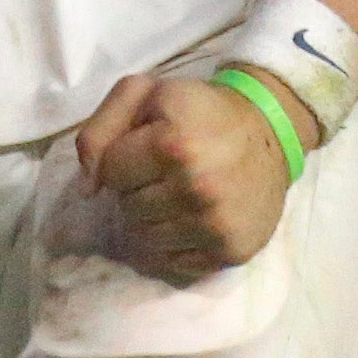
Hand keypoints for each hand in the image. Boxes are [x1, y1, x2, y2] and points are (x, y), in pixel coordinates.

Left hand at [71, 69, 304, 282]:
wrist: (270, 132)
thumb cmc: (200, 110)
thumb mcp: (146, 94)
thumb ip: (100, 130)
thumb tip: (87, 189)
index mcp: (172, 144)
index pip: (109, 172)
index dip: (122, 158)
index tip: (146, 148)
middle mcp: (196, 187)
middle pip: (127, 208)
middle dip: (137, 189)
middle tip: (165, 171)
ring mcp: (216, 224)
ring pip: (145, 239)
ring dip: (153, 218)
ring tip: (178, 193)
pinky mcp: (231, 251)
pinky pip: (173, 263)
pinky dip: (174, 244)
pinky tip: (191, 218)